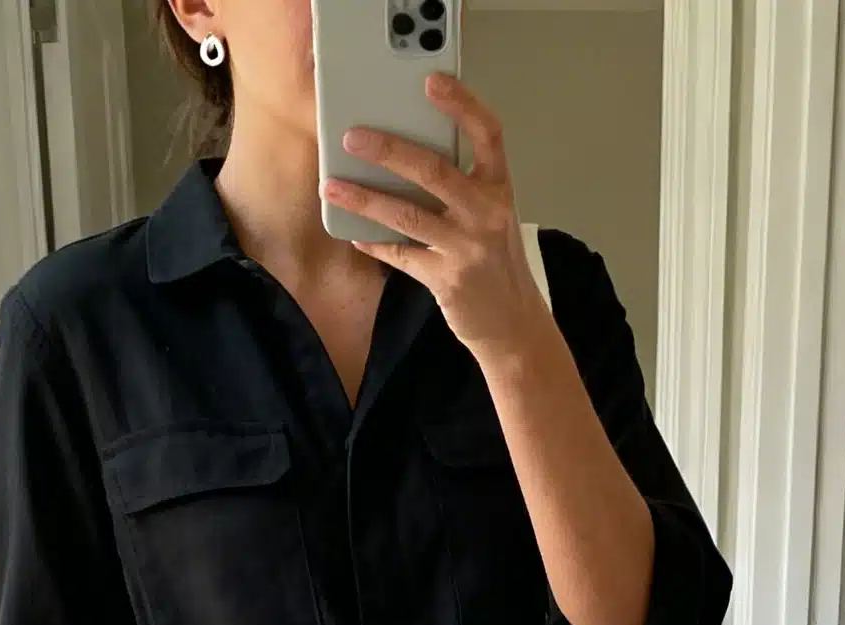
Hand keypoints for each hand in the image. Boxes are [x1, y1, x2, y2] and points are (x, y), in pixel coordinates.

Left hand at [321, 75, 548, 364]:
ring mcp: (466, 248)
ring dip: (364, 198)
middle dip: (389, 150)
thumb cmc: (496, 260)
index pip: (487, 133)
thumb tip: (405, 153)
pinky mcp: (446, 280)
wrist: (513, 322)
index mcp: (499, 188)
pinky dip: (373, 243)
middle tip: (352, 136)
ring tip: (331, 184)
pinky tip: (353, 231)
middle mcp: (485, 213)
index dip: (461, 104)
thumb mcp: (491, 214)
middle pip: (434, 171)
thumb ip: (463, 183)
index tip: (431, 82)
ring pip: (407, 214)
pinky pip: (400, 255)